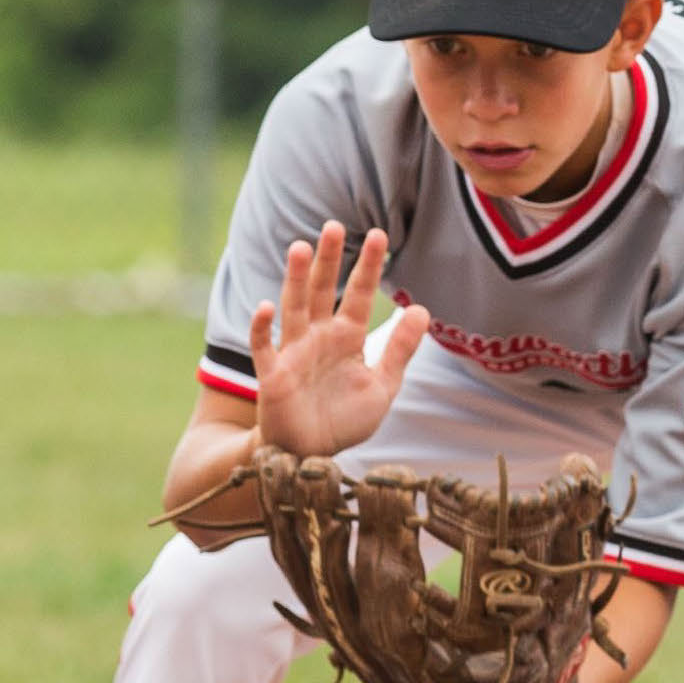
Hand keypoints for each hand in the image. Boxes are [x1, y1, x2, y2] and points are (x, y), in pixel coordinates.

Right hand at [248, 222, 427, 455]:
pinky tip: (264, 307)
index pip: (358, 294)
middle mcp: (318, 337)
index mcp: (346, 337)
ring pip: (293, 308)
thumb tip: (422, 309)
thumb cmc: (343, 420)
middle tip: (334, 226)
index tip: (380, 235)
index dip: (368, 266)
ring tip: (300, 247)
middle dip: (329, 260)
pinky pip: (264, 347)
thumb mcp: (382, 386)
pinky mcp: (273, 375)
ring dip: (294, 279)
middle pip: (322, 290)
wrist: (311, 456)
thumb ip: (400, 349)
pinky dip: (261, 328)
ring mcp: (293, 353)